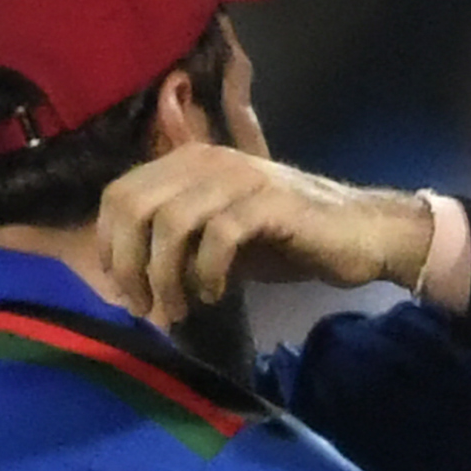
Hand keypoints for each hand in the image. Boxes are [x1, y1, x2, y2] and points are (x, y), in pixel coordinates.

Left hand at [94, 146, 434, 327]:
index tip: (121, 288)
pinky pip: (218, 236)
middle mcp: (209, 160)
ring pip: (171, 223)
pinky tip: (215, 295)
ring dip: (166, 277)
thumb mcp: (220, 237)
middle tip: (142, 306)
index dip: (108, 244)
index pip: (120, 193)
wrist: (362, 233)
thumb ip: (176, 244)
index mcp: (189, 162)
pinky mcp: (270, 202)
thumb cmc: (288, 239)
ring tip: (177, 310)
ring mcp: (240, 178)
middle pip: (134, 206)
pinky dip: (207, 273)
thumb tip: (129, 280)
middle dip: (129, 264)